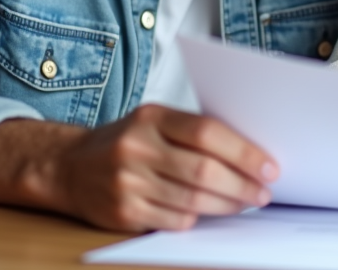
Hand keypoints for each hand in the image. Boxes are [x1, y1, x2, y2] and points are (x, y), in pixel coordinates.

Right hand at [0, 105, 277, 231]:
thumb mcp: (154, 121)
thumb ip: (193, 132)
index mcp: (151, 117)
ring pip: (192, 200)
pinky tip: (212, 214)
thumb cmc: (125, 141)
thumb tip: (249, 153)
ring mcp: (128, 182)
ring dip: (227, 205)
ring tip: (246, 203)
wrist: (67, 167)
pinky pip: (173, 220)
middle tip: (264, 191)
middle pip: (203, 171)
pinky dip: (198, 219)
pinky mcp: (122, 212)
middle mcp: (137, 148)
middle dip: (242, 184)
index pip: (207, 133)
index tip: (269, 165)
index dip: (244, 152)